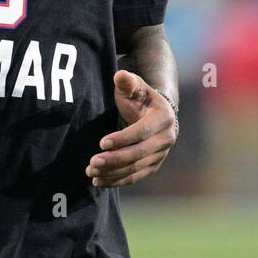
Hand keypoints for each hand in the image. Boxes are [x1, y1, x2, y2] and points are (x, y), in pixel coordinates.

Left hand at [87, 70, 177, 186]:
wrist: (156, 111)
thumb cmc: (140, 96)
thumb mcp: (134, 85)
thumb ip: (127, 81)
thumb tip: (120, 75)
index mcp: (163, 117)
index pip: (142, 132)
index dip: (122, 139)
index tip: (102, 143)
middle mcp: (167, 138)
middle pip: (138, 154)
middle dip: (114, 160)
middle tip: (92, 163)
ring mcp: (161, 154)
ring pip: (135, 168)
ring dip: (112, 173)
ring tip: (90, 172)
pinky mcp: (153, 165)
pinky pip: (135, 176)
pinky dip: (117, 181)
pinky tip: (98, 182)